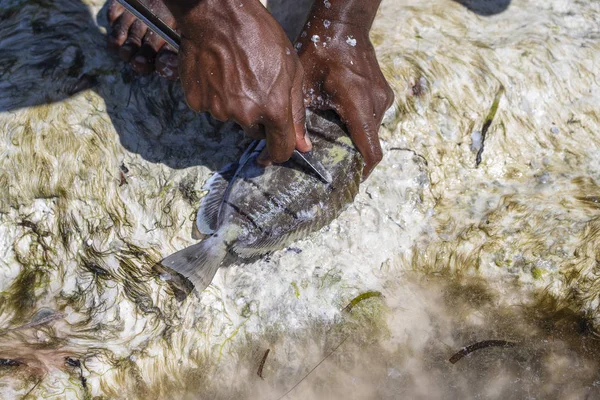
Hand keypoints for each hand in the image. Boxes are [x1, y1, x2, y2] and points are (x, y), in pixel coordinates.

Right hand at [165, 0, 310, 162]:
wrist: (218, 15)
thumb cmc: (260, 36)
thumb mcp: (291, 70)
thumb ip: (297, 112)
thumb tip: (303, 145)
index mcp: (274, 109)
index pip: (280, 149)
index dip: (281, 151)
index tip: (277, 149)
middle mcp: (245, 115)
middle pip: (254, 132)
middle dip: (258, 117)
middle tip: (255, 85)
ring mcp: (218, 110)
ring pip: (232, 118)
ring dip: (235, 104)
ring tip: (235, 72)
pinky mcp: (197, 102)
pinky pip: (210, 107)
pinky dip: (214, 95)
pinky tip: (217, 73)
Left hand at [295, 8, 393, 177]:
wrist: (343, 23)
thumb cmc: (321, 50)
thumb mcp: (304, 86)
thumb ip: (299, 122)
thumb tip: (286, 151)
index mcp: (359, 105)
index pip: (371, 151)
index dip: (363, 171)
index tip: (349, 181)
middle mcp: (377, 104)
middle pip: (369, 142)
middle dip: (352, 154)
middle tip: (330, 161)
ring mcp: (383, 97)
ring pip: (370, 130)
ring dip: (354, 137)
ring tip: (331, 138)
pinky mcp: (382, 91)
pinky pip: (372, 116)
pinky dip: (358, 123)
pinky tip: (338, 118)